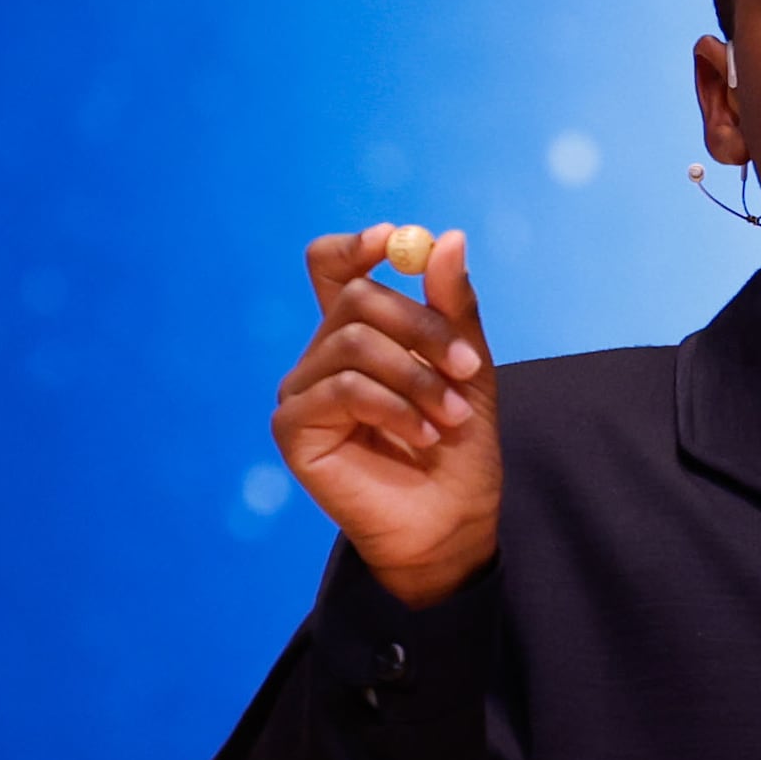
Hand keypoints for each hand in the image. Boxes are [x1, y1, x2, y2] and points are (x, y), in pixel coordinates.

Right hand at [273, 226, 498, 605]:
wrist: (454, 520)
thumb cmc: (459, 448)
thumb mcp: (468, 370)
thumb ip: (454, 308)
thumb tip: (447, 239)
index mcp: (355, 335)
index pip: (331, 268)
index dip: (355, 246)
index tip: (395, 241)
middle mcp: (320, 358)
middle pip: (356, 301)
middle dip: (422, 329)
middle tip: (466, 368)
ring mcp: (300, 391)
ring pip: (353, 345)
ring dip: (417, 379)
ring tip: (449, 417)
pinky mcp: (292, 427)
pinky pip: (343, 390)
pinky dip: (394, 408)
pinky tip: (421, 436)